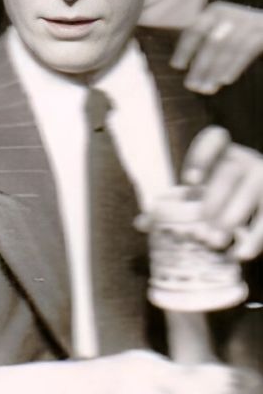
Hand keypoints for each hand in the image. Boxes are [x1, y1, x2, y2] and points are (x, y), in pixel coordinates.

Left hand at [172, 3, 262, 97]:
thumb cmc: (240, 33)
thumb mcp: (221, 31)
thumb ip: (205, 46)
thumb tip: (187, 74)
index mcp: (214, 12)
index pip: (194, 30)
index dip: (184, 48)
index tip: (176, 66)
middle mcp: (229, 14)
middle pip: (211, 42)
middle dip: (200, 66)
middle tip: (191, 86)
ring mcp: (247, 22)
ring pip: (228, 49)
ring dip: (215, 71)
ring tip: (206, 89)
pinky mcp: (261, 32)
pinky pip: (245, 51)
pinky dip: (234, 66)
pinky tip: (224, 81)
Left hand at [180, 127, 262, 257]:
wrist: (262, 208)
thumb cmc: (221, 200)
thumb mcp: (200, 198)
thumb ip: (172, 208)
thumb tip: (142, 223)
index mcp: (223, 153)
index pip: (215, 139)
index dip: (202, 156)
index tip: (190, 181)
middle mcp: (246, 162)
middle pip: (228, 175)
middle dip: (213, 202)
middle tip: (199, 229)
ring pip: (249, 194)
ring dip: (231, 220)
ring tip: (213, 243)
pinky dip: (255, 239)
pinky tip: (240, 254)